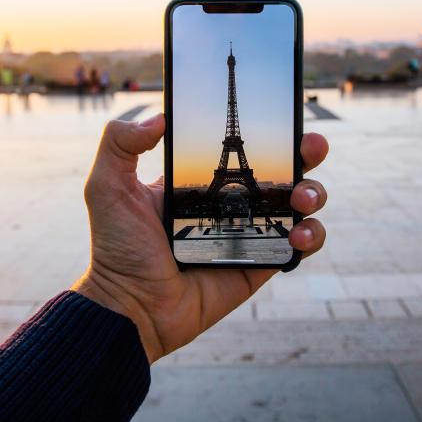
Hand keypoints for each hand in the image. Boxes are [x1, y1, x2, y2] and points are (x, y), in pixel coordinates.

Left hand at [72, 114, 328, 362]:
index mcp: (201, 181)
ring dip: (314, 193)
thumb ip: (119, 144)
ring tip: (301, 199)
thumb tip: (159, 117)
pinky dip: (311, 235)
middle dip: (306, 153)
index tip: (284, 114)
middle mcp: (231, 203)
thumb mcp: (107, 188)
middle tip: (310, 147)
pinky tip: (298, 233)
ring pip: (299, 204)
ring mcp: (250, 233)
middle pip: (283, 169)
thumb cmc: (117, 250)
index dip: (268, 129)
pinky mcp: (261, 264)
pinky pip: (299, 245)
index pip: (242, 146)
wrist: (133, 307)